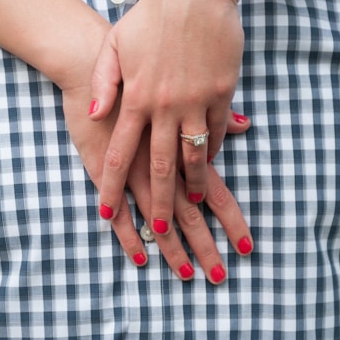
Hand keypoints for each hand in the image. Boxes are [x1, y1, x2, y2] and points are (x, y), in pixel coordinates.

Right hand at [63, 84, 251, 281]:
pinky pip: (118, 210)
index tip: (246, 246)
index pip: (213, 194)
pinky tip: (139, 257)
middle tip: (219, 276)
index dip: (231, 221)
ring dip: (171, 250)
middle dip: (205, 247)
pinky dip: (129, 235)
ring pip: (156, 219)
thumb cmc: (143, 74)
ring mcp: (132, 170)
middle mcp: (161, 165)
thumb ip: (214, 111)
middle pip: (190, 216)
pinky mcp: (103, 170)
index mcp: (183, 148)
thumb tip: (245, 124)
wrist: (93, 63)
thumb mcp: (185, 87)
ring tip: (187, 276)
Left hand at [89, 0, 245, 238]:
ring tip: (193, 204)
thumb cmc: (151, 14)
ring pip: (194, 155)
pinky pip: (217, 131)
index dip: (113, 186)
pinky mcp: (221, 92)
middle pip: (160, 166)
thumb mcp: (115, 44)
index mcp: (134, 97)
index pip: (120, 153)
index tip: (108, 212)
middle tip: (161, 229)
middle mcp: (163, 106)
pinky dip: (213, 150)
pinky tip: (210, 163)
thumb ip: (103, 81)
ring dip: (193, 184)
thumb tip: (95, 113)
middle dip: (159, 202)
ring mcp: (195, 101)